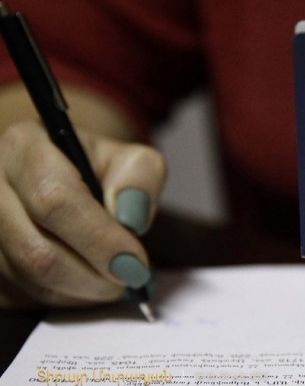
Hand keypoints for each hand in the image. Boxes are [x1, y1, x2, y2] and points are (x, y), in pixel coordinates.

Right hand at [0, 121, 165, 306]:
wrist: (60, 176)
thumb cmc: (98, 169)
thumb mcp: (131, 159)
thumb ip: (141, 180)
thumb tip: (131, 221)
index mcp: (24, 148)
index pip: (55, 201)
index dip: (100, 239)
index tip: (136, 264)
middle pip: (37, 252)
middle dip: (94, 277)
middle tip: (131, 280)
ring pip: (29, 281)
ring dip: (82, 292)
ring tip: (113, 279)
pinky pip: (21, 298)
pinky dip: (64, 299)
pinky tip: (86, 284)